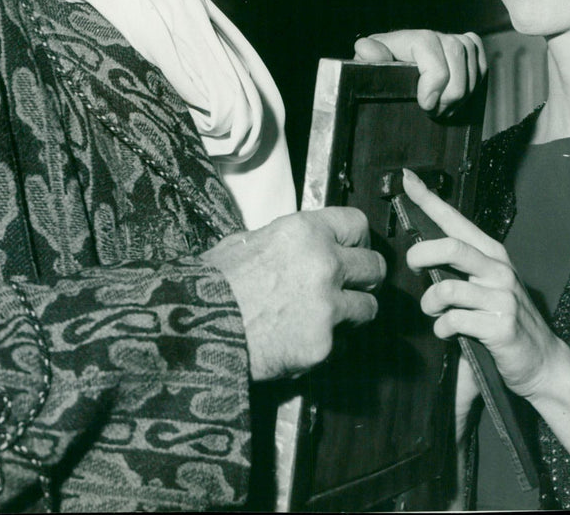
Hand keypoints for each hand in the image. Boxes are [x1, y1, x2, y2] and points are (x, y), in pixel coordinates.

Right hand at [202, 207, 385, 380]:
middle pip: (375, 266)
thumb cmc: (214, 284)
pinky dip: (328, 344)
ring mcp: (327, 305)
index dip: (357, 239)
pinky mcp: (323, 344)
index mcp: (305, 231)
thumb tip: (301, 244)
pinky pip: (343, 343)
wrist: (194, 328)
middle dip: (364, 277)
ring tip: (328, 317)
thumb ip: (287, 240)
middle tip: (350, 286)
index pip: (358, 225)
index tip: (354, 250)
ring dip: (353, 312)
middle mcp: (324, 263)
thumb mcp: (247, 240)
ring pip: (369, 307)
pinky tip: (304, 340)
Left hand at [353, 29, 484, 113]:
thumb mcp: (366, 72)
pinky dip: (475, 82)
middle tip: (436, 112)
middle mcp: (430, 35)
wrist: (391, 80)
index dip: (434, 76)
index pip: (428, 44)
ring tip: (445, 109)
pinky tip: (459, 98)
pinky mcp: (465, 51)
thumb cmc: (379, 78)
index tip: (426, 104)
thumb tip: (365, 49)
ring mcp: (450, 41)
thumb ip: (368, 61)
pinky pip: (481, 60)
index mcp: (405, 39)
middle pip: (456, 50)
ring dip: (464, 90)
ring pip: (471, 57)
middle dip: (452, 89)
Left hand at [402, 169, 561, 399]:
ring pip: (447, 288)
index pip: (455, 220)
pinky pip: (454, 320)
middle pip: (450, 247)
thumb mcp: (487, 285)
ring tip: (433, 312)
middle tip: (413, 267)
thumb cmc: (506, 319)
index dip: (429, 199)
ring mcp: (503, 296)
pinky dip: (442, 328)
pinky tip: (448, 333)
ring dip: (430, 303)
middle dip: (421, 255)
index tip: (408, 179)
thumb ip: (459, 268)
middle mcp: (499, 269)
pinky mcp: (501, 325)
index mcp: (492, 254)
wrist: (543, 361)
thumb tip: (420, 253)